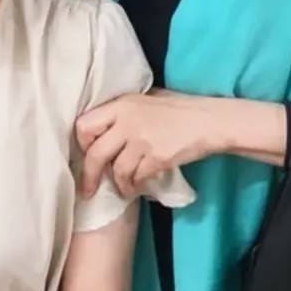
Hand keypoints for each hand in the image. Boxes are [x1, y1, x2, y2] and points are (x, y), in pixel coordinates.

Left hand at [76, 90, 222, 198]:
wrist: (207, 120)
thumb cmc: (177, 108)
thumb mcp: (144, 100)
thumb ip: (123, 112)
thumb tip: (103, 130)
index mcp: (121, 104)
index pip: (84, 124)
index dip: (82, 143)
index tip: (86, 154)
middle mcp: (127, 121)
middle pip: (96, 153)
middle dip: (89, 176)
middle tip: (88, 190)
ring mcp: (142, 140)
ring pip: (117, 170)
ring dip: (118, 184)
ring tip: (123, 189)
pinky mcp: (157, 158)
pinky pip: (137, 178)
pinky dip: (136, 186)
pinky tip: (139, 186)